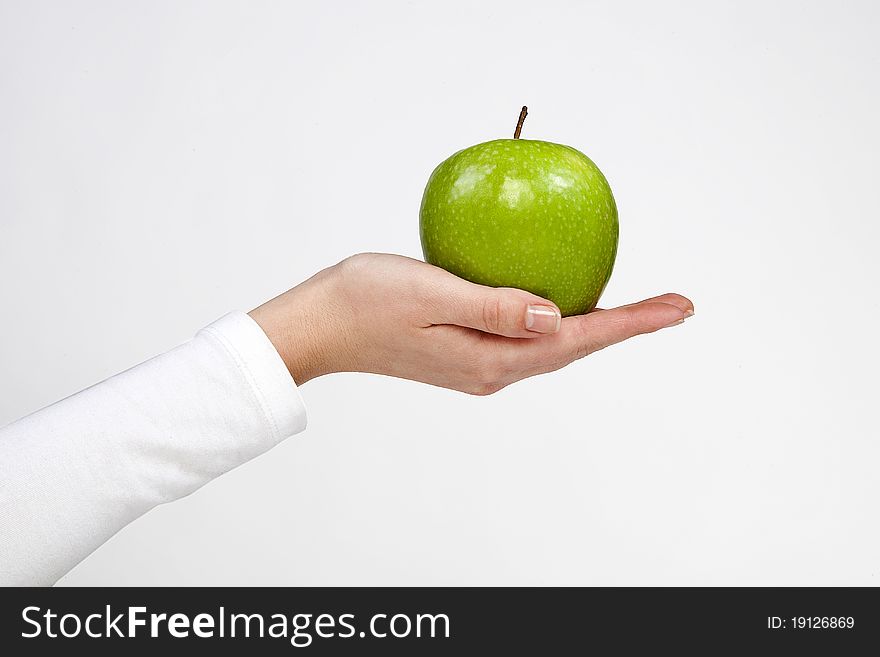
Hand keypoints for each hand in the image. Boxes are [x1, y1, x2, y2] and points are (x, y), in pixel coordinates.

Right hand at [249, 253, 692, 394]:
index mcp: (490, 358)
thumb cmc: (365, 300)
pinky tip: (563, 303)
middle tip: (673, 304)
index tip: (678, 306)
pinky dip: (557, 321)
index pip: (577, 339)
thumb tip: (558, 318)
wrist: (319, 326)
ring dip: (596, 327)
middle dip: (626, 326)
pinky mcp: (464, 353)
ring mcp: (478, 365)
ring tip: (635, 309)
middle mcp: (491, 369)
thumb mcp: (431, 293)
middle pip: (574, 348)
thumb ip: (496, 307)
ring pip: (553, 346)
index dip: (631, 322)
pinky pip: (525, 337)